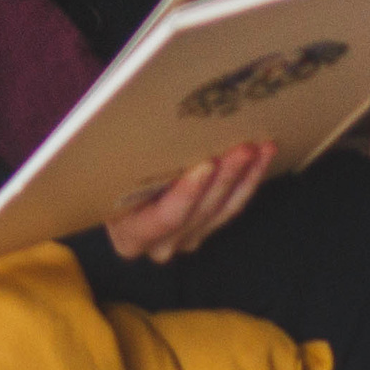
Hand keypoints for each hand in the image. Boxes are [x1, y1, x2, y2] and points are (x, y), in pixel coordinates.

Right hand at [103, 140, 276, 264]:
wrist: (112, 186)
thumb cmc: (106, 172)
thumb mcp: (110, 168)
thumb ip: (129, 160)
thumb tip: (151, 125)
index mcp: (130, 236)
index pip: (165, 218)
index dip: (187, 194)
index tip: (206, 164)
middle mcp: (160, 245)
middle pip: (201, 213)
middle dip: (226, 177)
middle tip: (243, 147)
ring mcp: (186, 238)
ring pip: (223, 210)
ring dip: (245, 176)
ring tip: (260, 147)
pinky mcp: (206, 226)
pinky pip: (232, 206)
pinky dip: (249, 179)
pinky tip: (263, 156)